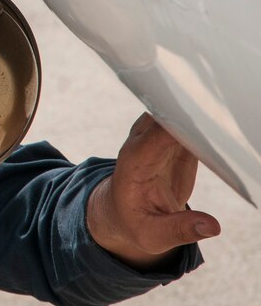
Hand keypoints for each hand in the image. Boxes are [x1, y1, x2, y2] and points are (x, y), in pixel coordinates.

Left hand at [86, 113, 220, 269]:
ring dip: (202, 119)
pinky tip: (224, 136)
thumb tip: (212, 227)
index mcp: (134, 162)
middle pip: (168, 116)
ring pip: (181, 114)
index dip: (180, 128)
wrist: (123, 212)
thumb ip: (179, 229)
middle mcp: (143, 142)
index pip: (156, 135)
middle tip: (221, 129)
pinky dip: (206, 126)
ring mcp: (157, 137)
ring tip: (227, 132)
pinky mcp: (174, 140)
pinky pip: (191, 124)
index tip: (204, 132)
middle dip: (193, 117)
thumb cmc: (133, 222)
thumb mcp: (151, 235)